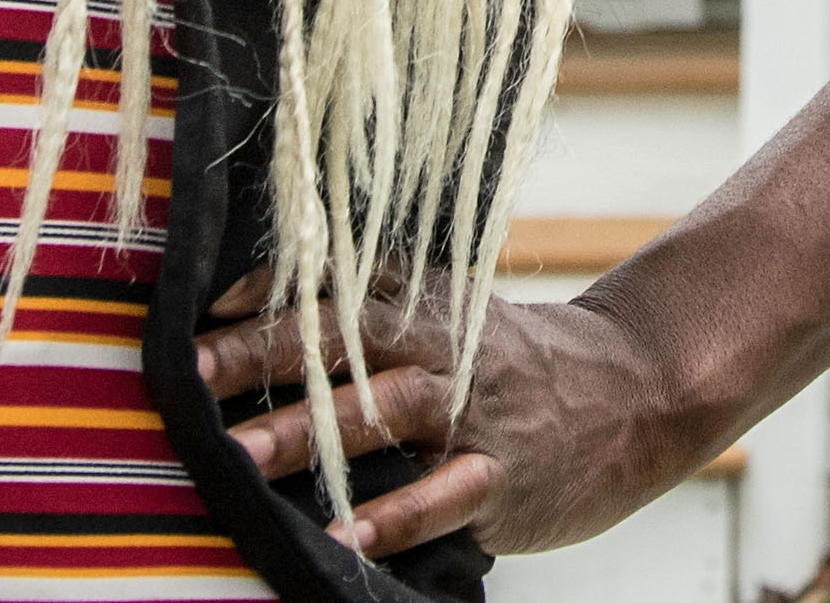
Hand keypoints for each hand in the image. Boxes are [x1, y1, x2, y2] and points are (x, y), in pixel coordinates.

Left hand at [200, 271, 718, 556]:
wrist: (640, 388)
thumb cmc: (517, 362)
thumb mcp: (452, 315)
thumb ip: (372, 313)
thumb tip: (253, 315)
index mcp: (421, 308)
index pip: (332, 291)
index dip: (265, 297)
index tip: (196, 311)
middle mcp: (441, 351)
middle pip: (343, 344)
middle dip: (262, 359)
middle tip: (189, 376)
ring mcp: (474, 414)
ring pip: (385, 415)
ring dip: (311, 435)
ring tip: (242, 459)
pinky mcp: (504, 476)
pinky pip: (444, 497)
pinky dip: (395, 517)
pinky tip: (346, 538)